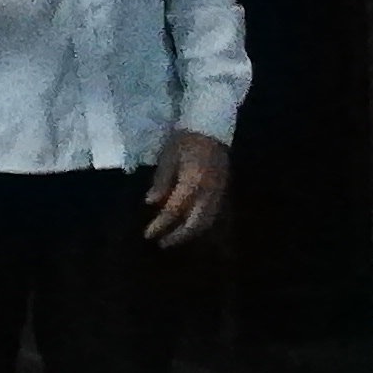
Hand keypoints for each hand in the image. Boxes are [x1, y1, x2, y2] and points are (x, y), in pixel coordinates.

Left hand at [145, 127, 230, 247]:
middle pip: (195, 222)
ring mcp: (220, 192)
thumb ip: (161, 181)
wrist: (211, 129)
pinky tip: (189, 228)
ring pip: (207, 222)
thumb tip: (151, 203)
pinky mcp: (224, 192)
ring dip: (190, 233)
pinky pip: (214, 215)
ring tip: (173, 239)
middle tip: (162, 243)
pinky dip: (201, 225)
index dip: (161, 224)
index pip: (175, 210)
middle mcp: (209, 191)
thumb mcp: (167, 158)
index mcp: (193, 181)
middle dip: (178, 235)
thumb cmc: (184, 141)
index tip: (148, 235)